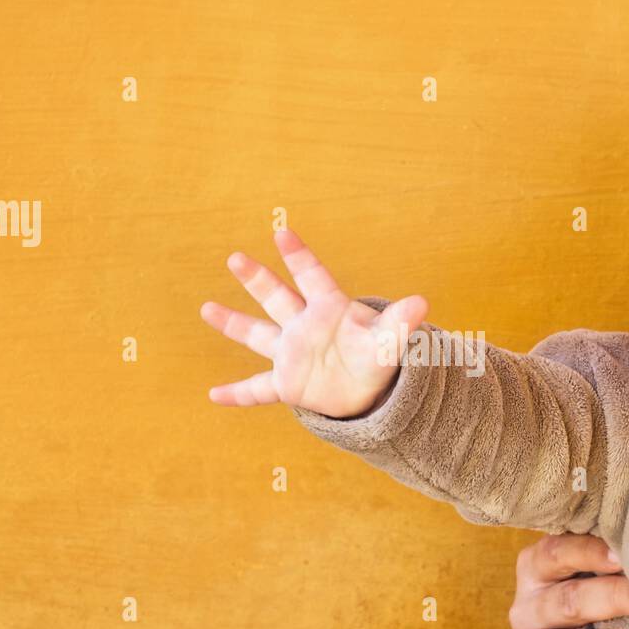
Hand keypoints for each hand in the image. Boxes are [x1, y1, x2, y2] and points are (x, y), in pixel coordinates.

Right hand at [200, 229, 428, 417]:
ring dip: (234, 323)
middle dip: (257, 279)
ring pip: (258, 335)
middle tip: (236, 258)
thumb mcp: (390, 341)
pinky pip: (257, 389)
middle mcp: (304, 326)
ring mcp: (291, 354)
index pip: (312, 277)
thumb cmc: (377, 358)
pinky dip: (237, 394)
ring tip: (207, 308)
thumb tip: (421, 302)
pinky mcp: (287, 383)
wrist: (368, 390)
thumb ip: (400, 322)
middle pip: (277, 298)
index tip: (282, 233)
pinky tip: (214, 395)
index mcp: (330, 309)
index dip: (298, 257)